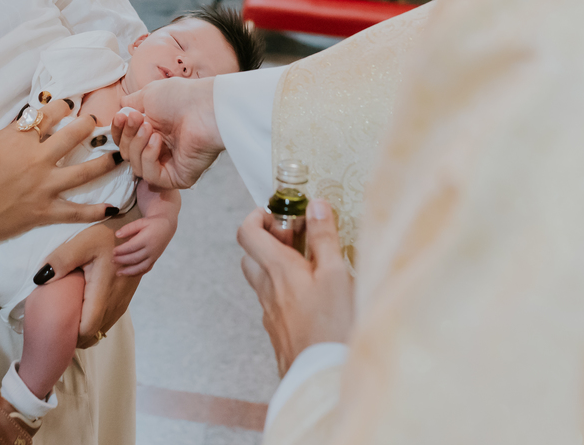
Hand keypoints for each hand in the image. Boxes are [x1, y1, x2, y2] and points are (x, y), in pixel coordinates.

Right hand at [0, 98, 120, 255]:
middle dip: (88, 126)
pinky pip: (76, 211)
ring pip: (84, 171)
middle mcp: (36, 160)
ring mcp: (43, 186)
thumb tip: (36, 118)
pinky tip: (112, 209)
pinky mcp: (44, 211)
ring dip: (105, 162)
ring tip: (119, 155)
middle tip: (96, 123)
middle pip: (73, 136)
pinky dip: (95, 211)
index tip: (70, 105)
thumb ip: (15, 132)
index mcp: (20, 139)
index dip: (63, 106)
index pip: (49, 114)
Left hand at [39, 210, 142, 347]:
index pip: (88, 328)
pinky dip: (95, 322)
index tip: (55, 332)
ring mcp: (123, 300)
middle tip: (56, 331)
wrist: (134, 230)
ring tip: (66, 324)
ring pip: (103, 328)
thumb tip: (39, 279)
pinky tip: (82, 312)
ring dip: (86, 331)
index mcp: (103, 289)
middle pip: (96, 333)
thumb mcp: (82, 241)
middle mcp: (116, 300)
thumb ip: (61, 259)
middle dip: (76, 337)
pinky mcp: (125, 297)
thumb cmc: (106, 234)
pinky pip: (109, 319)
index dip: (71, 336)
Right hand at [112, 77, 221, 189]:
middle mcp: (160, 149)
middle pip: (127, 153)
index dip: (119, 131)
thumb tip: (121, 107)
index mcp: (153, 131)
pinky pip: (151, 175)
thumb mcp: (148, 95)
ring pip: (136, 166)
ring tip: (150, 128)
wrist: (205, 106)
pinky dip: (149, 157)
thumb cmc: (182, 97)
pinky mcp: (177, 178)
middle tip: (138, 119)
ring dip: (137, 145)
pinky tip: (158, 141)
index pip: (125, 140)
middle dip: (128, 135)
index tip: (120, 117)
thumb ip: (131, 103)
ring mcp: (169, 165)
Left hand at [112, 213, 175, 275]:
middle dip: (122, 260)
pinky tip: (128, 274)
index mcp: (147, 238)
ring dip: (129, 271)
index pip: (132, 247)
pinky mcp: (155, 260)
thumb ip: (129, 228)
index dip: (121, 250)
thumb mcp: (141, 221)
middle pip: (135, 258)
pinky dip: (137, 273)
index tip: (113, 251)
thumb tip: (117, 235)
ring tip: (118, 273)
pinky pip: (146, 269)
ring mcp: (154, 256)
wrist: (166, 227)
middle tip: (112, 260)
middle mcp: (151, 249)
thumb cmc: (152, 223)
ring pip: (141, 267)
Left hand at [237, 200, 353, 375]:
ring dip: (278, 267)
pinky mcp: (279, 333)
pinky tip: (312, 298)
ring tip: (310, 267)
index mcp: (277, 270)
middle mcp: (267, 290)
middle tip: (297, 239)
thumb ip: (324, 238)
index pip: (247, 232)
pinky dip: (286, 292)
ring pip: (262, 281)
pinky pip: (274, 304)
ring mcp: (270, 314)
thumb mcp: (335, 274)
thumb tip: (314, 205)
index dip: (258, 216)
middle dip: (268, 241)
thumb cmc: (332, 326)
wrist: (324, 377)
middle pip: (251, 256)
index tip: (280, 213)